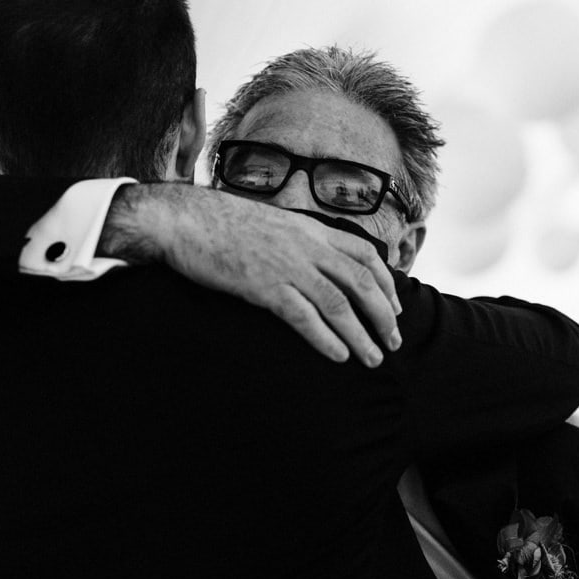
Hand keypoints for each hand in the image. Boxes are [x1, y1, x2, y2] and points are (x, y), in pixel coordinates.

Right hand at [105, 185, 401, 364]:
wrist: (184, 219)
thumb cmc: (222, 224)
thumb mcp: (273, 224)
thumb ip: (299, 241)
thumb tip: (316, 263)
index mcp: (311, 229)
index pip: (365, 255)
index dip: (385, 284)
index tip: (394, 307)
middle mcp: (307, 246)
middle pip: (361, 282)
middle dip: (383, 315)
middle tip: (393, 341)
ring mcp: (287, 266)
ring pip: (339, 304)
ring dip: (361, 335)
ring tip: (373, 359)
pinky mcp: (264, 286)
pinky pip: (304, 316)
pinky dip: (326, 338)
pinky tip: (339, 356)